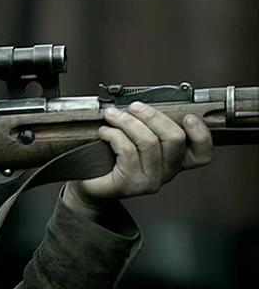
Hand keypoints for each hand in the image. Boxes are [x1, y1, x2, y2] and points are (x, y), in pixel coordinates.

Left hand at [64, 102, 212, 219]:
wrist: (87, 184)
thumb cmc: (109, 157)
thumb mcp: (133, 137)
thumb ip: (146, 125)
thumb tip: (143, 103)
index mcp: (173, 160)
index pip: (202, 153)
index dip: (201, 134)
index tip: (188, 117)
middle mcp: (167, 172)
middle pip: (174, 138)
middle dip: (152, 116)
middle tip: (133, 107)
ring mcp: (151, 180)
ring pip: (149, 141)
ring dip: (127, 122)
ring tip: (111, 115)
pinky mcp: (131, 183)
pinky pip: (128, 150)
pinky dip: (114, 135)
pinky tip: (104, 132)